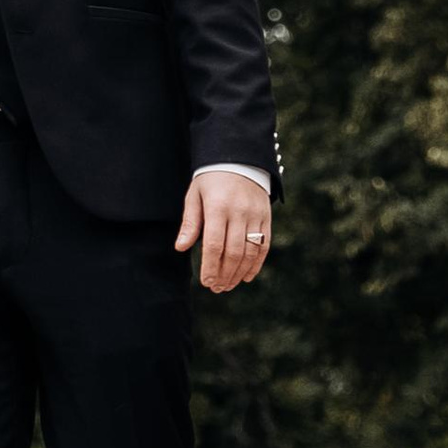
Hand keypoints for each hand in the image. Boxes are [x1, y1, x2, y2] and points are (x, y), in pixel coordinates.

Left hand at [178, 170, 271, 293]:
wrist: (238, 159)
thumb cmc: (210, 180)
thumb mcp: (195, 195)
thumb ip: (190, 223)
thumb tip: (180, 248)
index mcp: (217, 207)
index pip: (214, 244)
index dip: (211, 266)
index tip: (206, 282)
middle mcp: (238, 212)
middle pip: (233, 252)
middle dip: (224, 274)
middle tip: (216, 288)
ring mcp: (255, 215)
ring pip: (250, 252)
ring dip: (239, 273)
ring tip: (228, 285)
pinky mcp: (267, 217)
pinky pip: (264, 245)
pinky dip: (256, 264)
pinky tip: (247, 277)